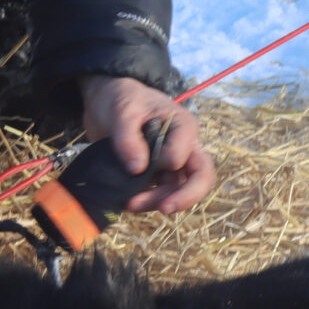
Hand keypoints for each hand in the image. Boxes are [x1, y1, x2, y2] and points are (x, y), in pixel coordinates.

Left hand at [76, 74, 216, 213]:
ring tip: (130, 205)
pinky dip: (148, 201)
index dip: (162, 163)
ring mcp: (173, 163)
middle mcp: (185, 146)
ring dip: (158, 201)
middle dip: (186, 196)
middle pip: (201, 177)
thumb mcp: (122, 112)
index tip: (138, 160)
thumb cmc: (121, 100)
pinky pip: (162, 193)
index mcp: (183, 126)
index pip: (183, 155)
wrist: (107, 103)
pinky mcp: (158, 174)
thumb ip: (128, 138)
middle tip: (164, 208)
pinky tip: (129, 202)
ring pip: (179, 190)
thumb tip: (138, 169)